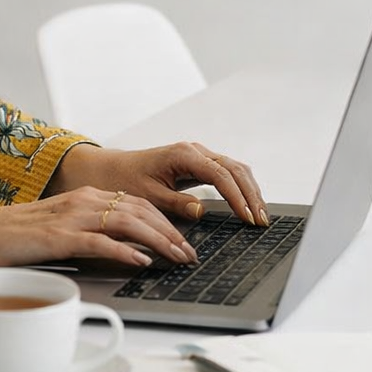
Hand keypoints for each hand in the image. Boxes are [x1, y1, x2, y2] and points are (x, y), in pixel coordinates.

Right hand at [0, 187, 199, 268]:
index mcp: (85, 196)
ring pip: (127, 223)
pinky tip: (142, 262)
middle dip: (171, 232)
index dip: (165, 222)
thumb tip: (124, 248)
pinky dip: (125, 251)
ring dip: (158, 241)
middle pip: (140, 211)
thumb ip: (91, 231)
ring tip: (177, 258)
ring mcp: (72, 218)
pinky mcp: (59, 237)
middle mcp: (83, 201)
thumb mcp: (62, 226)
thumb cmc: (19, 235)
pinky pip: (100, 242)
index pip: (137, 203)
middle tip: (190, 253)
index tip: (183, 240)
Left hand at [46, 142, 266, 226]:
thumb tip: (201, 210)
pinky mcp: (197, 163)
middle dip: (252, 194)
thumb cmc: (124, 181)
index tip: (248, 219)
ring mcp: (197, 155)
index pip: (221, 175)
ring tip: (260, 216)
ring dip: (250, 190)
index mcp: (183, 155)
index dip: (238, 198)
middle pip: (235, 169)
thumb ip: (175, 203)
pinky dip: (240, 187)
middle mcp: (193, 150)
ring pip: (234, 168)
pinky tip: (247, 205)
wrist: (109, 170)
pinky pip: (226, 172)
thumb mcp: (147, 196)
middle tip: (262, 221)